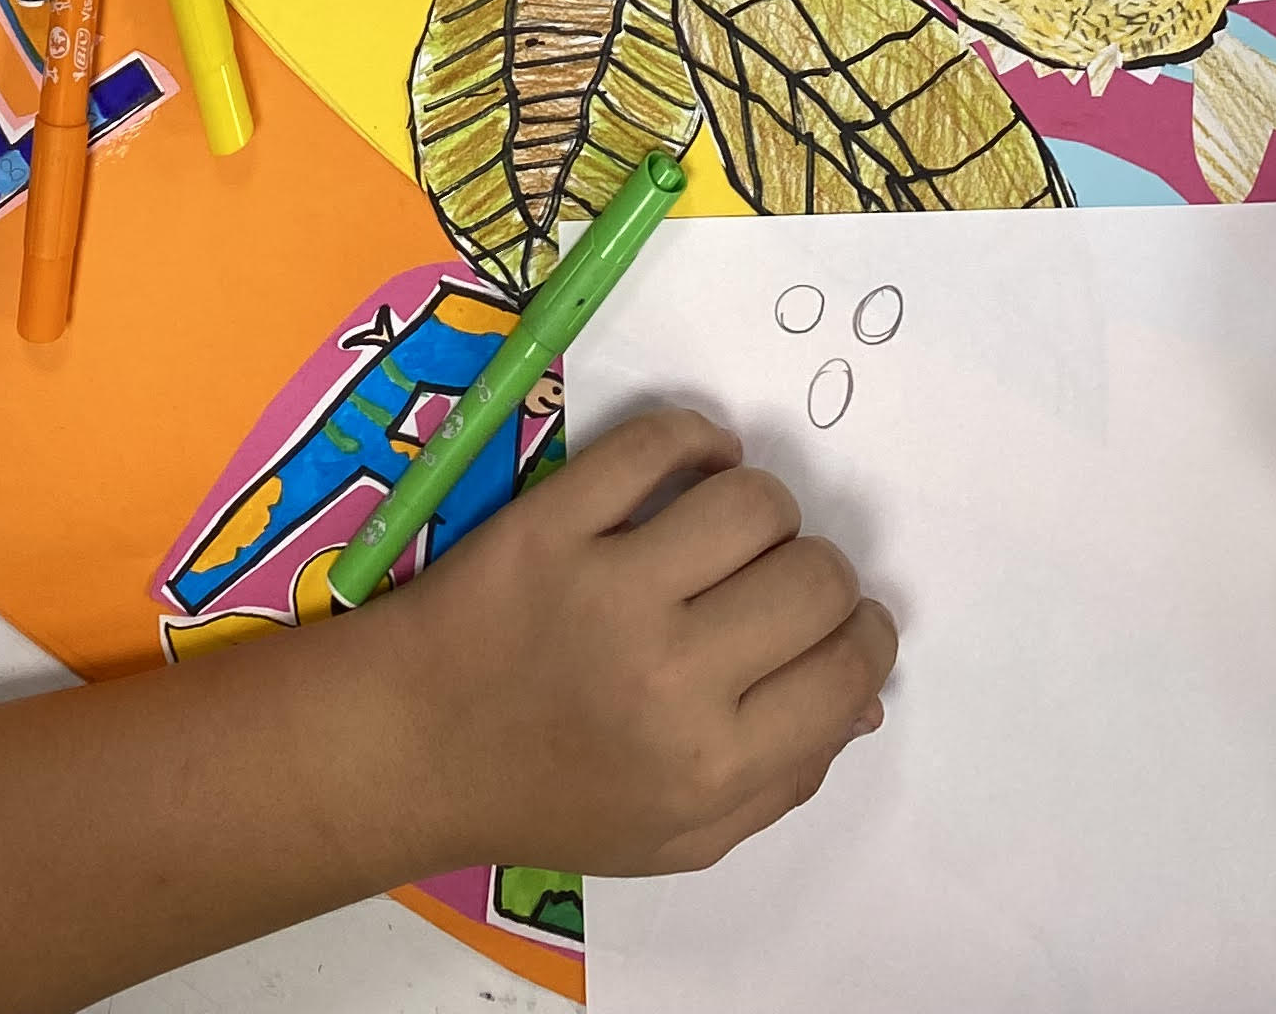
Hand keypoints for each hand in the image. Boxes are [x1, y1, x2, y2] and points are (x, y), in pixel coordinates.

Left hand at [373, 408, 893, 875]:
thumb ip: (782, 781)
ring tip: (734, 529)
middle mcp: (673, 675)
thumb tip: (861, 697)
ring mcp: (609, 587)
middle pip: (814, 579)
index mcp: (712, 763)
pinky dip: (696, 437)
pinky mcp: (553, 520)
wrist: (413, 746)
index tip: (842, 624)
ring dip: (763, 508)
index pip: (845, 669)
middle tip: (781, 583)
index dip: (862, 636)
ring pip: (751, 503)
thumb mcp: (679, 837)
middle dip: (820, 575)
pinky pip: (655, 443)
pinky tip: (700, 461)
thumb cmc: (551, 799)